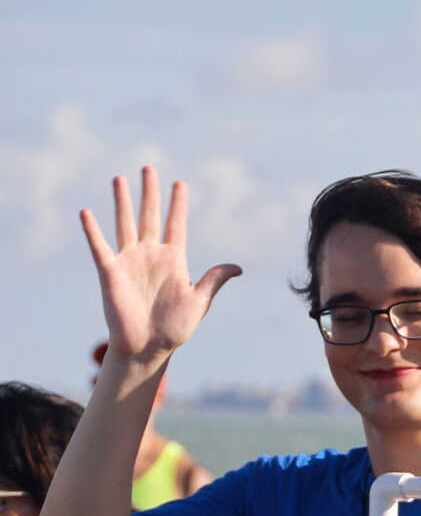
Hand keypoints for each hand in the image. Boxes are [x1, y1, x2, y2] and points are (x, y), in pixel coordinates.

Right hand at [78, 168, 241, 366]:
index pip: (176, 225)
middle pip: (150, 216)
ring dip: (122, 202)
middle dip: (150, 193)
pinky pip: (100, 247)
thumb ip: (214, 280)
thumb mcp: (199, 301)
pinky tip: (86, 212)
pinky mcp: (110, 272)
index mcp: (174, 260)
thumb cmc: (175, 328)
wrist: (148, 347)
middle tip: (148, 168)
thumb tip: (238, 267)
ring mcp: (130, 262)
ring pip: (125, 224)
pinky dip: (92, 231)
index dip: (178, 204)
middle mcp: (151, 255)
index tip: (180, 183)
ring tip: (120, 178)